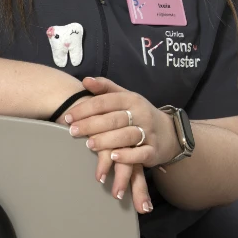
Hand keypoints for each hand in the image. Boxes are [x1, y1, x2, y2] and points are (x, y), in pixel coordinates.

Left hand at [57, 76, 179, 214]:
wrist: (170, 132)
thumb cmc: (139, 114)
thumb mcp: (126, 97)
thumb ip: (106, 88)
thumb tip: (85, 80)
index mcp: (131, 99)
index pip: (105, 101)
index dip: (85, 108)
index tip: (67, 117)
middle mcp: (141, 114)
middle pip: (114, 119)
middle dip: (91, 125)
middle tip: (72, 131)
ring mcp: (149, 133)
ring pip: (127, 135)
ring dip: (107, 140)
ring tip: (89, 144)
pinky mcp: (154, 151)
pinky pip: (141, 154)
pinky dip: (127, 156)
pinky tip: (113, 158)